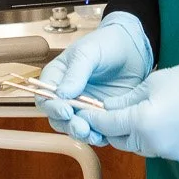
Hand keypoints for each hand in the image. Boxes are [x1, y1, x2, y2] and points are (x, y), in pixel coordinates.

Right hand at [37, 13, 153, 141]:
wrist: (134, 48)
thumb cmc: (107, 43)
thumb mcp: (89, 52)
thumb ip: (75, 72)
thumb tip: (62, 94)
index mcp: (57, 77)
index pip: (45, 96)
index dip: (52, 106)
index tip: (65, 110)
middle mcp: (67, 94)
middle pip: (58, 116)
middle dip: (68, 125)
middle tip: (81, 127)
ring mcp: (84, 106)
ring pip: (75, 126)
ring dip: (82, 133)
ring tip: (94, 135)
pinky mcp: (101, 114)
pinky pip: (95, 128)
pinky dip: (98, 134)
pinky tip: (105, 135)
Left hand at [73, 50, 178, 161]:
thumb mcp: (151, 83)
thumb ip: (125, 100)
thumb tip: (107, 109)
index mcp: (141, 123)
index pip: (106, 125)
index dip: (92, 118)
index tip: (83, 112)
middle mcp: (152, 144)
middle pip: (120, 140)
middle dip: (112, 128)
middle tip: (109, 113)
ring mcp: (168, 152)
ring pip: (138, 147)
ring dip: (132, 134)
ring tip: (138, 115)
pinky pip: (158, 148)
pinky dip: (153, 138)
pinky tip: (163, 122)